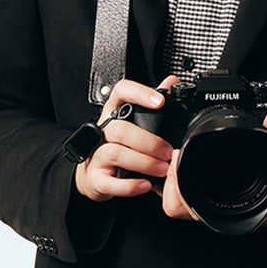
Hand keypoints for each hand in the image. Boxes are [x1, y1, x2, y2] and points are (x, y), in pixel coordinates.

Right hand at [73, 77, 176, 202]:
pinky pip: (109, 182)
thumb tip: (172, 82)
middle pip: (120, 129)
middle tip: (168, 152)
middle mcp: (102, 130)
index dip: (140, 93)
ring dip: (143, 162)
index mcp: (113, 111)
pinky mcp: (95, 177)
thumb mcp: (134, 120)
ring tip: (162, 169)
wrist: (94, 173)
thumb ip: (153, 101)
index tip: (160, 101)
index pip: (121, 92)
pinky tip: (145, 185)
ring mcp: (96, 154)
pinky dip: (130, 186)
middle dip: (148, 141)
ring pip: (115, 152)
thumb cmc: (118, 144)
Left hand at [160, 106, 266, 229]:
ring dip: (172, 181)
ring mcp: (212, 206)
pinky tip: (185, 162)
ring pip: (177, 201)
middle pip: (173, 204)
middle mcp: (214, 209)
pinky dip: (181, 180)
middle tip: (174, 153)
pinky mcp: (214, 199)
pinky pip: (189, 194)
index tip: (178, 156)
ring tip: (178, 156)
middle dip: (168, 179)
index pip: (184, 203)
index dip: (175, 181)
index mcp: (226, 206)